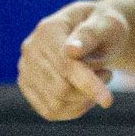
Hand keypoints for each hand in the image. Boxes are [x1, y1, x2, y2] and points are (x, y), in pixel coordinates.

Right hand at [18, 0, 124, 119]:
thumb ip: (90, 35)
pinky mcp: (27, 86)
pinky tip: (86, 94)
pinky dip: (75, 109)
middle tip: (107, 74)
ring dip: (84, 99)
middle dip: (90, 90)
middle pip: (60, 89)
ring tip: (97, 79)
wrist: (94, 31)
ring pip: (56, 104)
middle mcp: (31, 49)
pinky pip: (51, 112)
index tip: (108, 102)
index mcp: (48, 29)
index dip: (88, 84)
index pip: (65, 65)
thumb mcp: (107, 24)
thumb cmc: (104, 26)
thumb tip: (71, 51)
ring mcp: (26, 69)